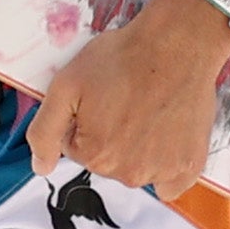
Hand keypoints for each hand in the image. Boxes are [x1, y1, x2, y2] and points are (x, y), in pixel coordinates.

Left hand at [26, 0, 229, 198]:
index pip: (75, 147)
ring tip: (148, 109)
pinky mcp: (189, 167)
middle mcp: (127, 173)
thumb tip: (40, 167)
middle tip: (125, 99)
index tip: (101, 96)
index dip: (84, 118)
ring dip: (138, 147)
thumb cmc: (122, 59)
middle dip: (109, 133)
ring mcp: (161, 173)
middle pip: (106, 160)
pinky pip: (170, 182)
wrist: (177, 45)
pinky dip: (166, 163)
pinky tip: (167, 135)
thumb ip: (44, 131)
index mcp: (94, 155)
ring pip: (136, 168)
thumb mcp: (66, 85)